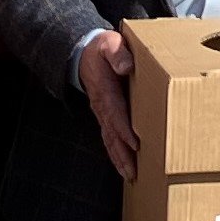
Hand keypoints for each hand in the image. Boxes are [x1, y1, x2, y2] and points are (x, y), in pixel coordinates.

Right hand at [79, 28, 139, 180]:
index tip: (135, 144)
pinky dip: (116, 154)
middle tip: (133, 172)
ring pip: (110, 140)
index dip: (124, 129)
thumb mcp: (109, 44)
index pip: (115, 112)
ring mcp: (102, 113)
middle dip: (123, 154)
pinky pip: (110, 138)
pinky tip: (124, 167)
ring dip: (120, 159)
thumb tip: (126, 66)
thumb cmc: (102, 49)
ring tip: (131, 176)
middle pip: (112, 134)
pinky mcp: (105, 117)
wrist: (84, 54)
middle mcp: (102, 106)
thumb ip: (117, 54)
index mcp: (105, 89)